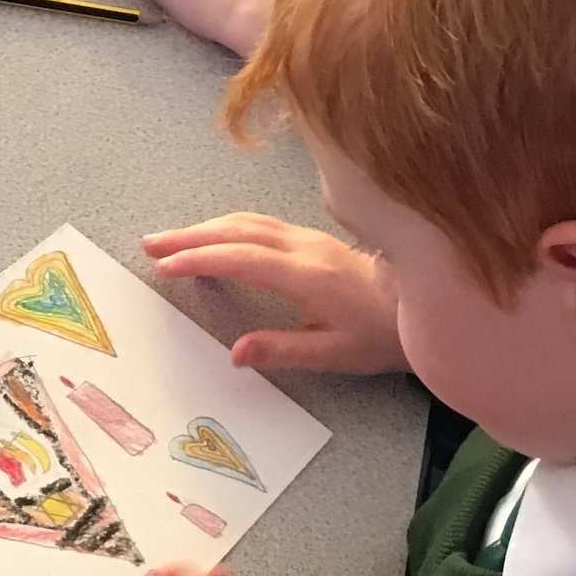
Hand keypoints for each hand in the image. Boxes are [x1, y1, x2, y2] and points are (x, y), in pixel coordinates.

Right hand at [144, 215, 407, 372]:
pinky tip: (212, 234)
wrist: (426, 302)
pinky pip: (260, 224)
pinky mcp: (313, 238)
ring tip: (169, 239)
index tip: (166, 265)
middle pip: (239, 231)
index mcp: (310, 276)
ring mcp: (310, 238)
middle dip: (191, 235)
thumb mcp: (336, 354)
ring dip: (205, 227)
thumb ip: (284, 350)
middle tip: (150, 244)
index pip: (244, 259)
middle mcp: (306, 248)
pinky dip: (227, 226)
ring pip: (249, 221)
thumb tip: (236, 353)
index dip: (201, 259)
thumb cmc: (382, 334)